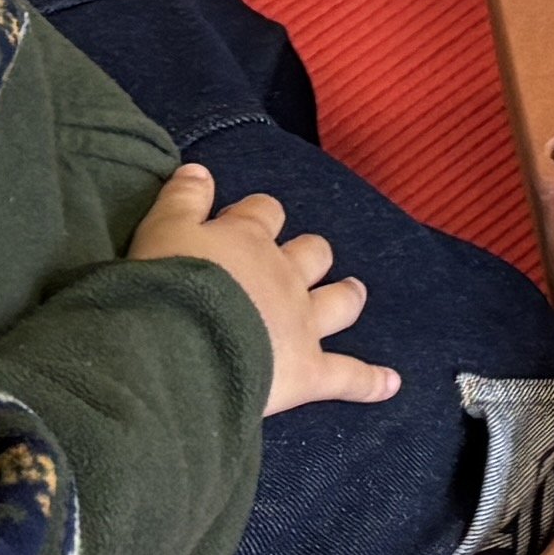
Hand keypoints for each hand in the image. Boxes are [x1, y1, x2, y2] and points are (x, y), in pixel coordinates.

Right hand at [134, 165, 407, 414]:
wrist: (178, 346)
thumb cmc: (165, 286)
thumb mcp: (162, 229)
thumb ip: (182, 198)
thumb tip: (200, 170)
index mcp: (247, 240)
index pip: (264, 213)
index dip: (257, 217)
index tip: (240, 225)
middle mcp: (283, 275)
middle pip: (311, 253)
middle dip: (310, 254)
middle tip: (302, 260)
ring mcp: (302, 323)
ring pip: (338, 301)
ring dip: (346, 296)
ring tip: (353, 293)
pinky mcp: (309, 371)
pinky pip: (348, 376)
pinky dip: (370, 382)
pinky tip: (391, 384)